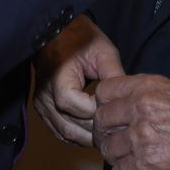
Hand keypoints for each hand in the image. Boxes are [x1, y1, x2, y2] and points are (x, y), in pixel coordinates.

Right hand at [34, 16, 124, 146]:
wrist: (56, 32)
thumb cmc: (80, 38)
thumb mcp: (103, 51)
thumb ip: (114, 76)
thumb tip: (128, 100)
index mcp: (58, 77)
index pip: (78, 107)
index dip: (97, 110)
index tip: (112, 104)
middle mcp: (44, 95)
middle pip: (71, 126)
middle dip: (96, 129)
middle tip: (117, 125)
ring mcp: (41, 105)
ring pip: (65, 133)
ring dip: (87, 136)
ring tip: (108, 131)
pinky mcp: (42, 110)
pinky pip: (60, 131)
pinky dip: (77, 134)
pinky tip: (94, 130)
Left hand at [93, 74, 169, 169]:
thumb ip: (140, 92)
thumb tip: (117, 102)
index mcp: (144, 89)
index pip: (102, 93)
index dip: (104, 105)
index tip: (111, 115)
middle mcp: (139, 111)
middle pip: (101, 123)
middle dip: (106, 133)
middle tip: (116, 140)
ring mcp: (142, 140)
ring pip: (108, 151)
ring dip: (116, 156)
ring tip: (129, 157)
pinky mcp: (148, 166)